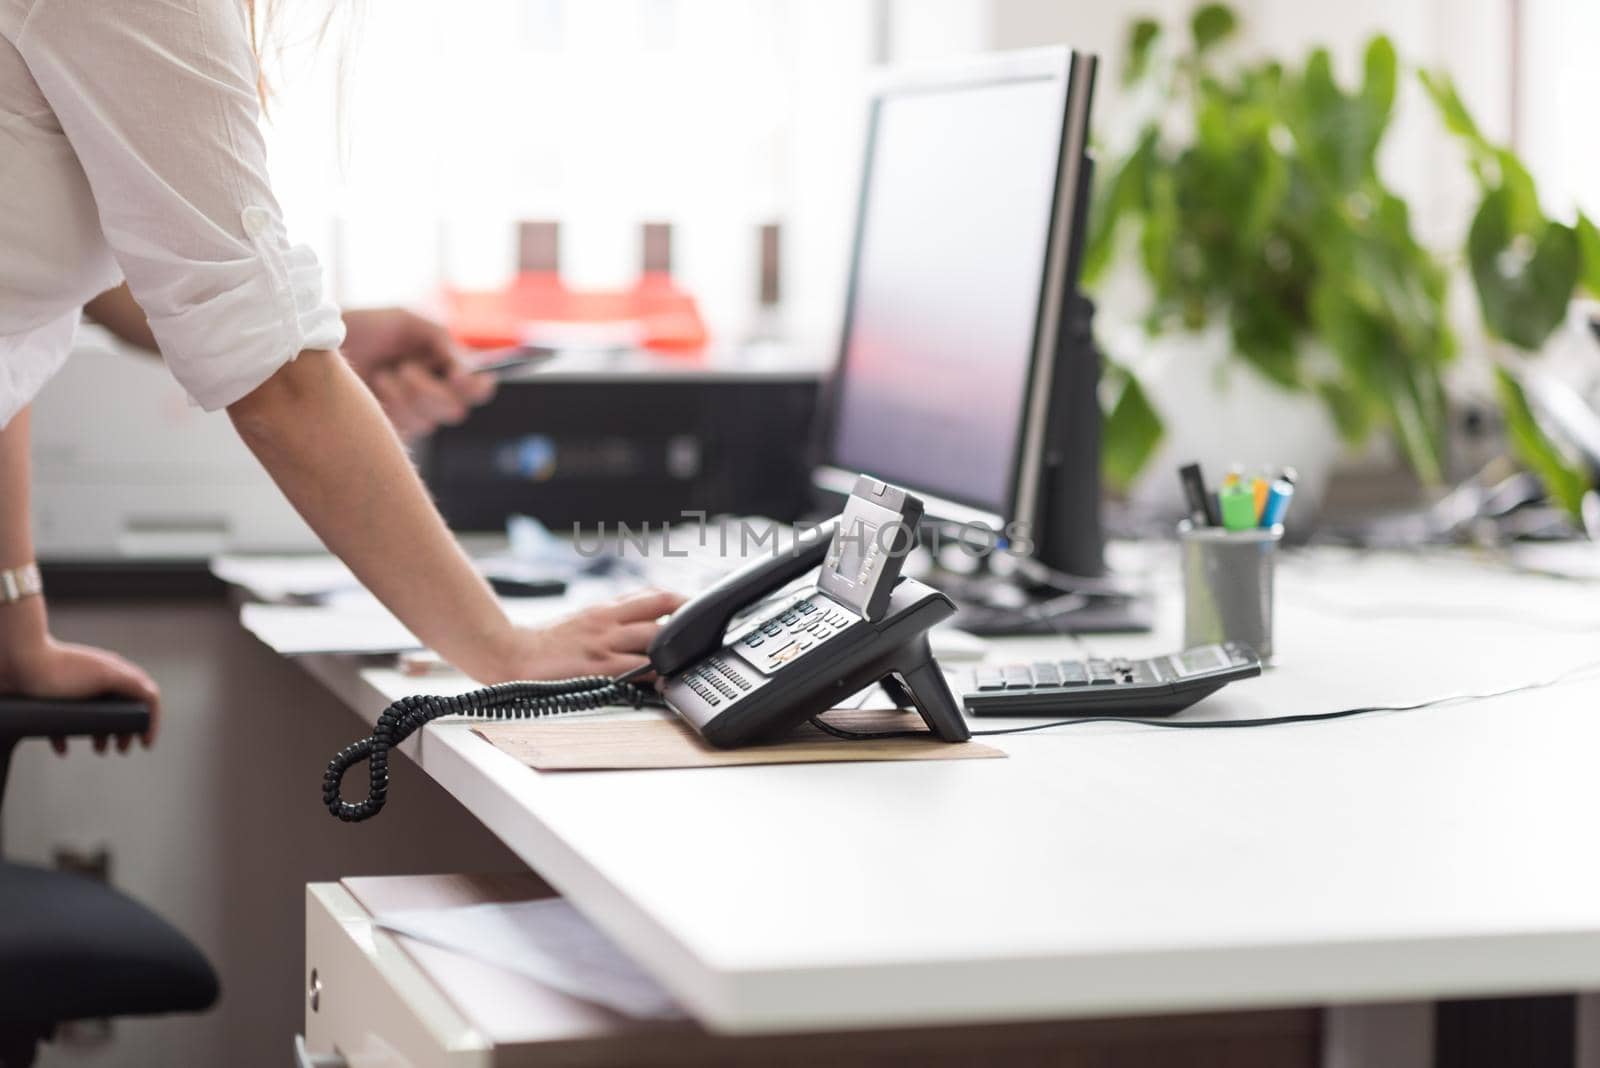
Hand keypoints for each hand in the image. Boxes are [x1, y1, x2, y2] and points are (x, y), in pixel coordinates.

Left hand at [0, 637, 160, 753]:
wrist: (16, 660)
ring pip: (94, 716)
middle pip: (121, 708)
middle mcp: (97, 679)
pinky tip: (62, 749)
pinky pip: (63, 720)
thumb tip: (152, 698)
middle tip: (122, 750)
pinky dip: (66, 736)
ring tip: (99, 750)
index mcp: (114, 672)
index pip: (144, 695)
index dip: (150, 720)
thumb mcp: (104, 676)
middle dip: (125, 731)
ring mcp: (74, 689)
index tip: (145, 743)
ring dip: (100, 735)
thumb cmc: (60, 668)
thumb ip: (134, 685)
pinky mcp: (51, 698)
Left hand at [341, 308, 494, 439]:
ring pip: (430, 422)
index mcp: (446, 367)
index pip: (478, 389)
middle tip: (406, 367)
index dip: (475, 387)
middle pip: (456, 411)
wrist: (321, 343)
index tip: (456, 375)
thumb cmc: (366, 327)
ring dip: (406, 394)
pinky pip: (406, 426)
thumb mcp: (407, 321)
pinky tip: (376, 384)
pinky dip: (391, 402)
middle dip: (431, 390)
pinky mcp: (393, 427)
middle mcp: (435, 393)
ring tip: (384, 372)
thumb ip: (441, 338)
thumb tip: (465, 368)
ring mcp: (413, 413)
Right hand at [481, 590, 686, 681]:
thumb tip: (646, 616)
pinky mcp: (596, 668)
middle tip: (708, 632)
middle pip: (660, 609)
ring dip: (676, 646)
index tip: (701, 607)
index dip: (682, 599)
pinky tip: (668, 679)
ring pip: (652, 638)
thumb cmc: (549, 642)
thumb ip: (614, 617)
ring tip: (696, 655)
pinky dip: (654, 674)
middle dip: (688, 619)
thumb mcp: (584, 619)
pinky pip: (634, 669)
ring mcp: (604, 644)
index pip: (653, 595)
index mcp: (606, 608)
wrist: (512, 653)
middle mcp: (608, 621)